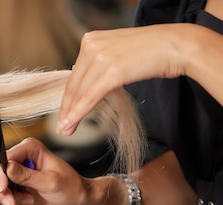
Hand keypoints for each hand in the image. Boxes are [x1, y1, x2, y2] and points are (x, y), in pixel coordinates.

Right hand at [0, 138, 92, 204]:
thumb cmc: (72, 190)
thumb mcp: (50, 182)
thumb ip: (27, 176)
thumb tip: (8, 167)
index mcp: (31, 150)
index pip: (7, 157)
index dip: (2, 172)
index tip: (4, 186)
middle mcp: (22, 160)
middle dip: (2, 187)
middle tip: (10, 200)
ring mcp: (18, 176)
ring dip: (6, 196)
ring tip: (23, 201)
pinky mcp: (17, 189)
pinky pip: (2, 195)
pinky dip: (9, 201)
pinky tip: (26, 202)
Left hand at [57, 24, 187, 135]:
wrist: (177, 46)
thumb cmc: (151, 51)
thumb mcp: (116, 52)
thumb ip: (98, 63)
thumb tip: (84, 82)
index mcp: (90, 39)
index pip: (74, 74)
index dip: (68, 97)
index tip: (64, 113)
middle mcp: (92, 45)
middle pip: (74, 84)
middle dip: (67, 109)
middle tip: (62, 127)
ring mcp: (101, 57)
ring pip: (80, 92)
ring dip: (71, 114)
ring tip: (66, 130)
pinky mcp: (112, 71)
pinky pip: (91, 96)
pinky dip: (79, 112)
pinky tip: (72, 123)